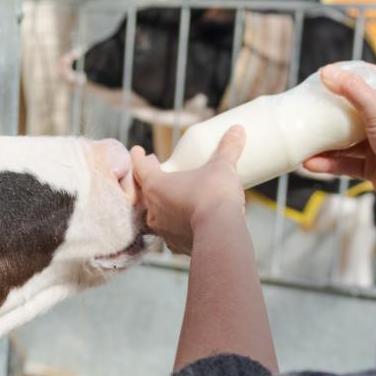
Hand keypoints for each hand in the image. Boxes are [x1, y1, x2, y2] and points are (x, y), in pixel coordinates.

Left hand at [132, 126, 246, 255]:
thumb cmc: (214, 197)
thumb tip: (237, 130)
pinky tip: (185, 224)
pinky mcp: (176, 245)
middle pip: (145, 192)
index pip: (140, 168)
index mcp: (156, 186)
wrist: (221, 235)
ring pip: (157, 215)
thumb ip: (228, 149)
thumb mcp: (222, 167)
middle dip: (151, 181)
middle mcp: (153, 209)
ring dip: (163, 205)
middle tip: (157, 172)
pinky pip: (171, 233)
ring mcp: (163, 230)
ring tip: (174, 198)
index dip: (138, 158)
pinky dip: (176, 226)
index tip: (138, 151)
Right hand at [304, 64, 375, 217]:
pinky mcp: (371, 169)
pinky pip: (344, 163)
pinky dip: (327, 163)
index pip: (370, 78)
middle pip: (352, 109)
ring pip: (345, 140)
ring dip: (324, 141)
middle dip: (329, 109)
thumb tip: (327, 72)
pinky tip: (311, 163)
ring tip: (303, 139)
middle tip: (308, 106)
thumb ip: (353, 90)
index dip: (349, 73)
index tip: (325, 75)